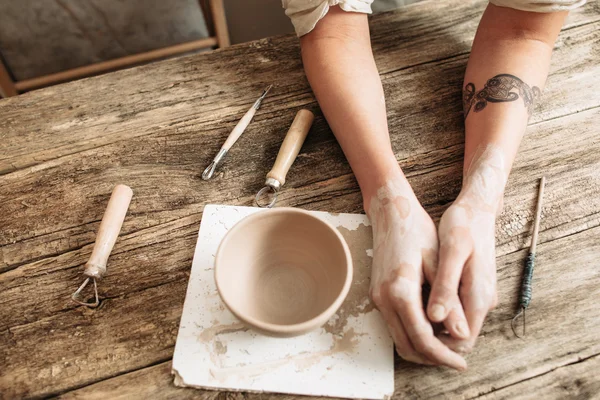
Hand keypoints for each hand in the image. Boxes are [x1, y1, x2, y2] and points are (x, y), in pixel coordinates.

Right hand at [368, 178, 466, 369]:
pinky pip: (396, 326)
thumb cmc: (417, 232)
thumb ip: (448, 301)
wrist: (391, 212)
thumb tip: (461, 333)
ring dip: (423, 349)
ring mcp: (377, 299)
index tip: (462, 362)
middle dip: (434, 359)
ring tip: (449, 346)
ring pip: (400, 340)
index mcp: (400, 291)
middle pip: (408, 347)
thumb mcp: (438, 263)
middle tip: (457, 359)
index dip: (444, 356)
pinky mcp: (378, 295)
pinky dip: (414, 335)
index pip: (423, 339)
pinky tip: (434, 329)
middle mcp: (384, 300)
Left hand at [428, 145, 504, 351]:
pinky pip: (456, 312)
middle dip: (435, 345)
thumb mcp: (451, 253)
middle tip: (406, 335)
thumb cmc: (462, 226)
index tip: (415, 344)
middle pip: (460, 339)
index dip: (439, 350)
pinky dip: (438, 316)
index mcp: (478, 295)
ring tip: (408, 322)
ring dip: (435, 331)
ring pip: (457, 328)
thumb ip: (446, 288)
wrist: (477, 208)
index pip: (463, 340)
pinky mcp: (474, 288)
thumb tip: (438, 320)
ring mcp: (480, 295)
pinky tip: (417, 305)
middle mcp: (483, 300)